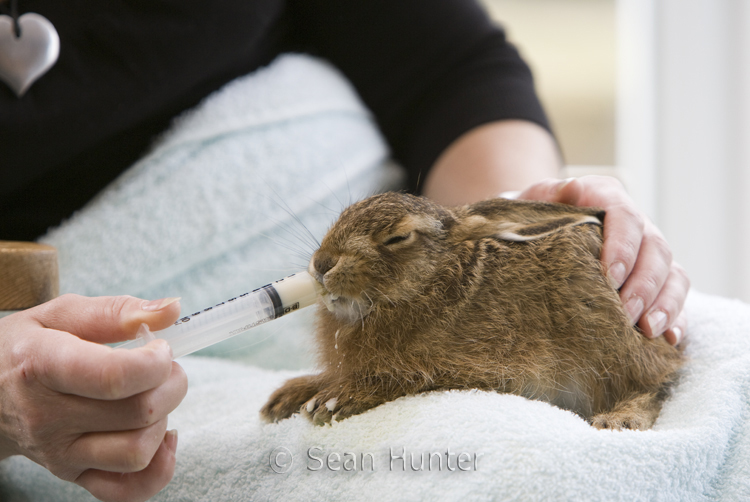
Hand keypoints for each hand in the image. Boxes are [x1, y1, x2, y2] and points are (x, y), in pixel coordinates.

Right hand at [0, 294, 187, 501]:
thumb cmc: (28, 348)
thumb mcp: (61, 314)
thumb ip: (117, 311)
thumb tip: (172, 308)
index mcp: (43, 366)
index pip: (115, 377)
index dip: (155, 362)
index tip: (160, 347)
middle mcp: (48, 417)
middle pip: (139, 413)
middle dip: (171, 384)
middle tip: (164, 368)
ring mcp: (59, 453)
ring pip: (137, 454)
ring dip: (163, 422)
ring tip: (153, 397)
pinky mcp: (72, 475)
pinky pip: (127, 491)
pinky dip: (158, 468)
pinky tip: (158, 436)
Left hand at [518, 176, 688, 345]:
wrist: (526, 234)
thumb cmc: (526, 220)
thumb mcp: (526, 204)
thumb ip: (544, 194)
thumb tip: (570, 188)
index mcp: (603, 196)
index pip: (625, 216)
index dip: (623, 246)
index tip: (609, 277)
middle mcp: (633, 223)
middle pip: (656, 248)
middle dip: (644, 284)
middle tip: (625, 313)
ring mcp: (646, 252)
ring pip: (673, 274)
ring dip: (665, 304)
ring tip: (648, 330)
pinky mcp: (653, 281)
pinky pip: (676, 297)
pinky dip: (677, 318)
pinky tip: (668, 339)